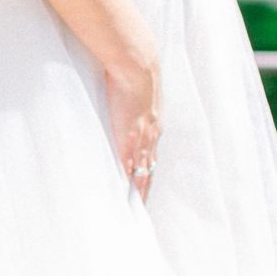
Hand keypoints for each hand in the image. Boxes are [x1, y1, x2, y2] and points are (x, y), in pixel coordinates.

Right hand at [104, 47, 160, 200]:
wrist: (136, 64)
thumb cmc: (134, 70)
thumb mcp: (137, 88)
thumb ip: (131, 97)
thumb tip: (122, 91)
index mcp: (153, 124)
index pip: (151, 157)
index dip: (147, 173)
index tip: (145, 189)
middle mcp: (152, 135)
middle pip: (150, 170)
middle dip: (146, 189)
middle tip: (143, 210)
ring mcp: (142, 138)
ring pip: (144, 173)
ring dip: (140, 191)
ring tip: (136, 210)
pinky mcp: (129, 138)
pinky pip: (132, 167)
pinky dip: (130, 182)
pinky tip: (126, 194)